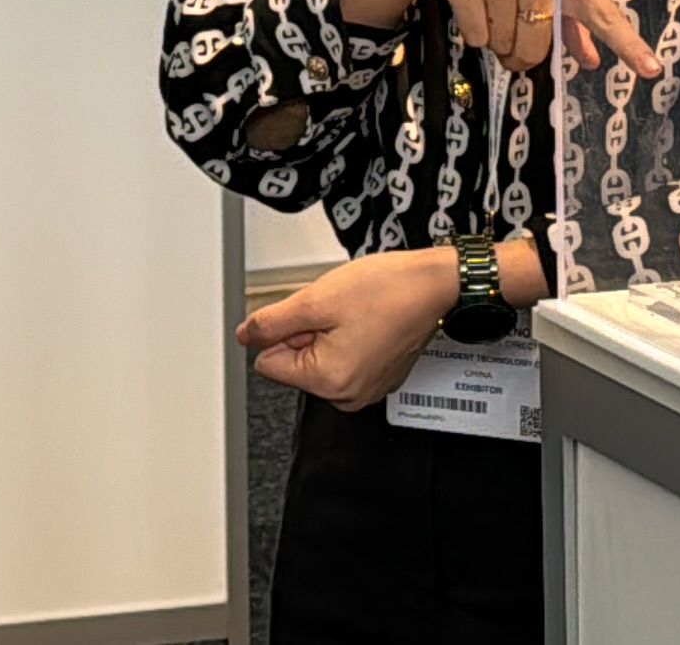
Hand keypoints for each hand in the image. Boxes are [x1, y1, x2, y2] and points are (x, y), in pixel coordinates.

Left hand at [237, 250, 458, 409]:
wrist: (434, 284)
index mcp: (330, 382)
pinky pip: (343, 358)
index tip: (310, 315)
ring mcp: (366, 388)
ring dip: (327, 334)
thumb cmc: (387, 290)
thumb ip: (271, 323)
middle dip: (307, 333)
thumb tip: (245, 337)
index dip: (284, 332)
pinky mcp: (378, 376)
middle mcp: (348, 395)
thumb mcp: (314, 300)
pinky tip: (366, 321)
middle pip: (295, 363)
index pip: (270, 363)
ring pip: (318, 359)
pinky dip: (347, 337)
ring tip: (354, 315)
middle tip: (336, 311)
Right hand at [358, 0, 660, 79]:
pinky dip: (474, 27)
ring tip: (491, 0)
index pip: (603, 14)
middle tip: (512, 28)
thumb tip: (590, 59)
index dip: (628, 45)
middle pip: (535, 49)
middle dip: (520, 50)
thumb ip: (573, 16)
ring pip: (503, 45)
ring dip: (496, 36)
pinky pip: (476, 37)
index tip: (651, 69)